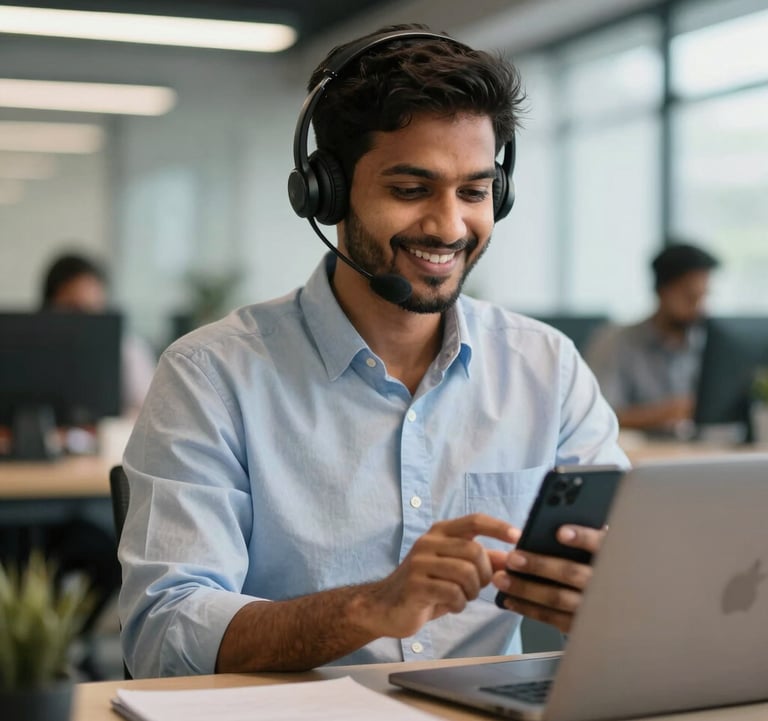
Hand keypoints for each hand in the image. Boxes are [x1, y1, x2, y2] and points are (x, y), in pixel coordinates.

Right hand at [351, 514, 518, 638]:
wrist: (386, 607)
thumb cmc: (427, 586)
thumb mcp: (455, 570)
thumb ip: (483, 562)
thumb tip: (513, 558)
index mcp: (439, 532)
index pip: (474, 521)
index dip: (498, 527)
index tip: (517, 537)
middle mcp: (429, 542)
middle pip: (475, 551)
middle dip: (485, 574)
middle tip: (478, 587)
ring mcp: (420, 562)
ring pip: (466, 573)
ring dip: (472, 592)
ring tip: (463, 597)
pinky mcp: (416, 585)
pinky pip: (453, 593)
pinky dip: (460, 604)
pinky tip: (452, 605)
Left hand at [492, 523, 606, 632]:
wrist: (622, 610)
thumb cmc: (604, 567)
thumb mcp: (605, 549)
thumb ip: (586, 539)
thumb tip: (555, 528)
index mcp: (612, 557)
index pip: (600, 544)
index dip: (582, 538)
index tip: (560, 533)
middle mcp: (604, 584)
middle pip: (571, 573)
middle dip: (539, 566)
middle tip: (513, 558)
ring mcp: (593, 608)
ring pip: (558, 598)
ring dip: (526, 589)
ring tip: (502, 579)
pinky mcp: (582, 626)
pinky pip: (553, 618)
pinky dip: (530, 610)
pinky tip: (511, 600)